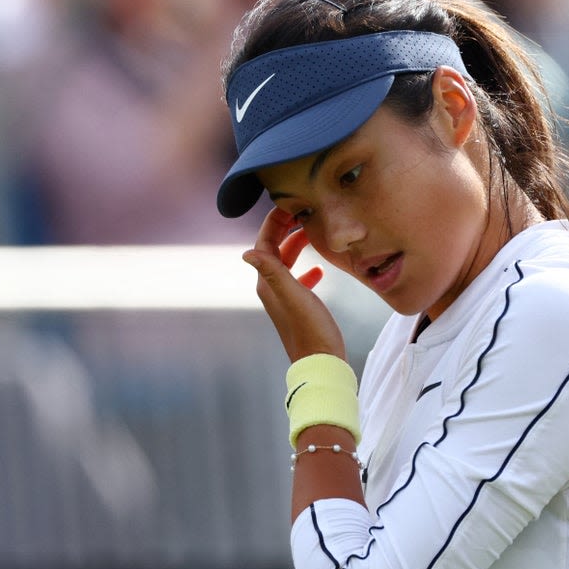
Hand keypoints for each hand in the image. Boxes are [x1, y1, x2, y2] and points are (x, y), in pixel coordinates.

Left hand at [243, 208, 345, 362]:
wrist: (322, 364)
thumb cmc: (312, 331)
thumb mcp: (294, 297)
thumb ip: (273, 273)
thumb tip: (246, 252)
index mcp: (268, 284)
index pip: (264, 244)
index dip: (274, 223)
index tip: (290, 204)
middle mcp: (272, 290)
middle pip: (274, 251)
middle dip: (286, 230)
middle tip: (304, 212)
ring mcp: (284, 299)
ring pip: (286, 265)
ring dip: (296, 247)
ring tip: (312, 233)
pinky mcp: (298, 308)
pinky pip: (298, 282)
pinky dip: (306, 271)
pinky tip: (320, 271)